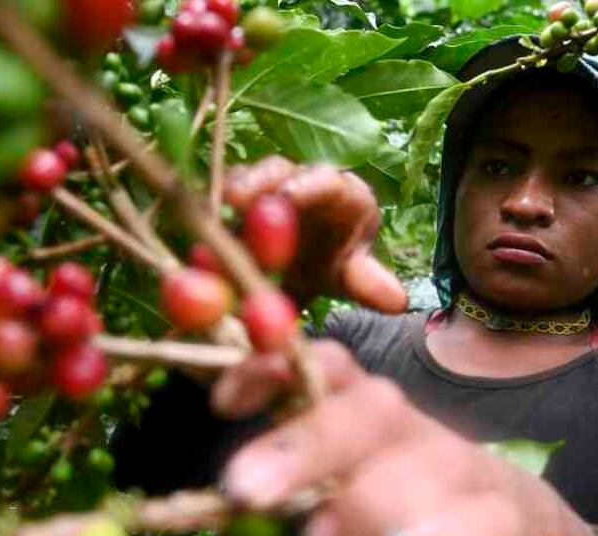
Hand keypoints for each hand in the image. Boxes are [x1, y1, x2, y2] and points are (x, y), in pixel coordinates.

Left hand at [213, 341, 597, 535]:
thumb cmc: (407, 515)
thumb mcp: (342, 494)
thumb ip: (289, 487)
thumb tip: (218, 493)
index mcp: (365, 416)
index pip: (323, 367)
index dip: (273, 370)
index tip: (222, 404)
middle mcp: (412, 430)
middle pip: (368, 410)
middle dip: (305, 445)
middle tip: (247, 490)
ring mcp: (466, 471)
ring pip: (427, 462)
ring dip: (371, 497)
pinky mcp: (512, 520)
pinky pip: (490, 520)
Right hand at [225, 157, 407, 313]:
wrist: (308, 267)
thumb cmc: (335, 261)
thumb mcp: (351, 274)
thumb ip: (366, 283)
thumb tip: (397, 301)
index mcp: (340, 192)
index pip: (327, 180)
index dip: (307, 186)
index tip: (289, 199)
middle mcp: (301, 181)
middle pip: (279, 172)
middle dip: (257, 182)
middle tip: (236, 200)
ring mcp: (264, 188)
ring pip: (245, 181)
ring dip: (230, 197)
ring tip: (216, 213)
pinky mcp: (236, 204)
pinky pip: (221, 203)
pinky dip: (211, 218)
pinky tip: (199, 238)